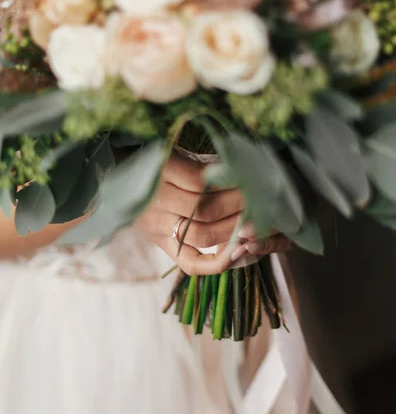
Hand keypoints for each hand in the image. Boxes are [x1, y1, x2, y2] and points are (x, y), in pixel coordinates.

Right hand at [136, 152, 291, 274]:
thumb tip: (242, 170)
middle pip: (204, 211)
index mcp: (158, 172)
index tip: (252, 179)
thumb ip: (203, 163)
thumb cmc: (152, 157)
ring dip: (234, 229)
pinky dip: (216, 263)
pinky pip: (190, 262)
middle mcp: (155, 201)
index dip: (231, 183)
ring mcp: (156, 226)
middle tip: (262, 200)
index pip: (201, 183)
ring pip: (201, 235)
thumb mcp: (173, 150)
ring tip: (256, 221)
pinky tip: (238, 253)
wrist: (114, 175)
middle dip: (238, 206)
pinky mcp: (160, 243)